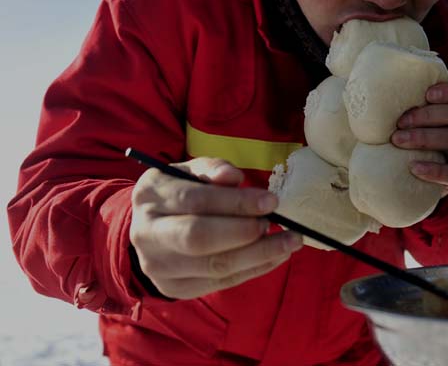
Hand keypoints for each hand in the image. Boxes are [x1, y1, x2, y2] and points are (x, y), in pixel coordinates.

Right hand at [129, 157, 302, 298]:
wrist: (152, 228)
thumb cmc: (181, 191)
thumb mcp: (191, 171)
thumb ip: (213, 169)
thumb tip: (233, 177)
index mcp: (150, 197)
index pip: (194, 200)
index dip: (236, 202)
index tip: (271, 201)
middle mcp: (147, 235)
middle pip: (199, 238)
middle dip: (245, 231)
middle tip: (276, 223)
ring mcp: (159, 267)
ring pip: (215, 266)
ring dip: (259, 254)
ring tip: (289, 241)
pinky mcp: (176, 289)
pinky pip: (222, 283)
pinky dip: (255, 269)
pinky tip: (277, 255)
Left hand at [391, 80, 447, 195]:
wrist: (403, 176)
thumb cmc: (398, 138)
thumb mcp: (396, 117)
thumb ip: (387, 100)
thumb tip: (356, 80)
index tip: (428, 94)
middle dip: (426, 115)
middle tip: (399, 122)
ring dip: (423, 137)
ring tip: (397, 141)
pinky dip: (434, 169)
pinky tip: (413, 167)